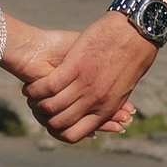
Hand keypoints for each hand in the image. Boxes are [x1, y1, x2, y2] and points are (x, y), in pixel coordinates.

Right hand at [28, 12, 156, 144]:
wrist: (137, 32)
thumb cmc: (132, 56)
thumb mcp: (124, 86)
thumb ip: (111, 100)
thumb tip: (105, 111)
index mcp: (105, 108)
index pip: (73, 134)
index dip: (57, 131)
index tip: (49, 123)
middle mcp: (94, 101)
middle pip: (58, 122)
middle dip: (43, 118)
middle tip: (35, 108)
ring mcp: (85, 84)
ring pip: (51, 106)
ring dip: (36, 104)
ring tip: (29, 98)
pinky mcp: (76, 66)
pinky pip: (49, 85)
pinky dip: (36, 89)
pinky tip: (30, 86)